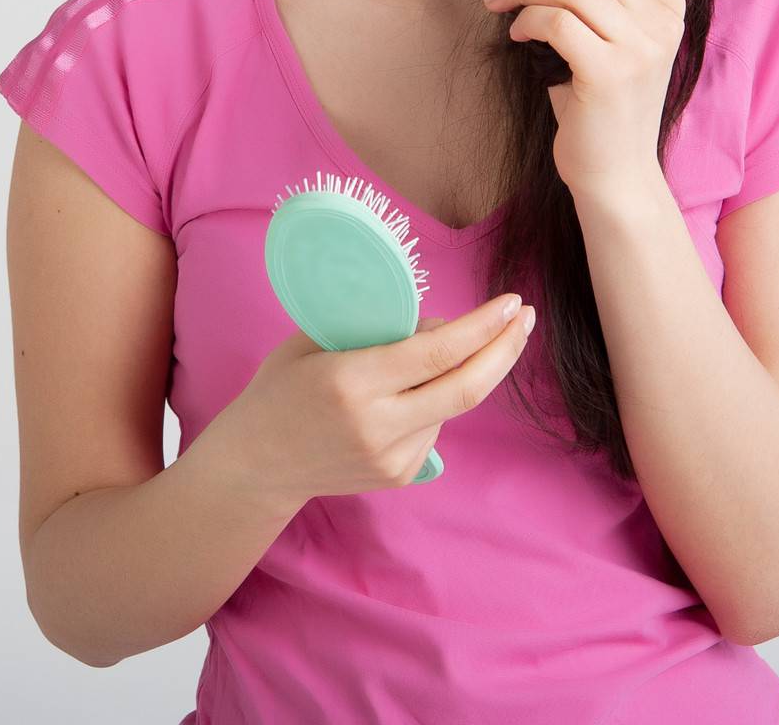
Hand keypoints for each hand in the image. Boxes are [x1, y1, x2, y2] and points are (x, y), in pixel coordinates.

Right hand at [220, 294, 536, 510]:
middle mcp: (377, 425)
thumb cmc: (280, 389)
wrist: (253, 466)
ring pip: (451, 405)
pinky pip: (435, 426)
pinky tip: (410, 391)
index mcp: (352, 382)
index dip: (481, 327)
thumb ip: (376, 331)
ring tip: (436, 352)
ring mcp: (390, 459)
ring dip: (460, 371)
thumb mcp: (314, 341)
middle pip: (465, 389)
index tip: (511, 302)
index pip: (436, 353)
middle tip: (525, 317)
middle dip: (504, 350)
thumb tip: (441, 324)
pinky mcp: (398, 477)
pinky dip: (436, 399)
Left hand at [474, 0, 685, 197]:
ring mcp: (642, 46)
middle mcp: (662, 21)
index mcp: (666, 6)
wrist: (615, 175)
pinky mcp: (612, 72)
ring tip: (494, 2)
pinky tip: (515, 36)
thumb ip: (588, 0)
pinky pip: (556, 21)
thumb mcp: (603, 42)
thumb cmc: (598, 108)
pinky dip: (526, 20)